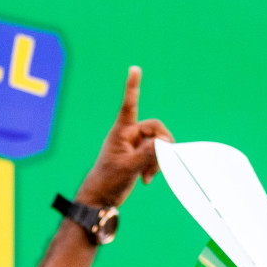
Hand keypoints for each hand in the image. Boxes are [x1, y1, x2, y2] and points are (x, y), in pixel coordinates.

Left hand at [75, 66, 173, 207]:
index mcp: (121, 132)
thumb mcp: (129, 167)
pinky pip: (156, 156)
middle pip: (156, 129)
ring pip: (158, 145)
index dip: (133, 87)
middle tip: (164, 160)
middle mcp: (129, 135)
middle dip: (161, 146)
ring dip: (158, 161)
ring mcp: (134, 146)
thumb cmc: (109, 180)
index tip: (134, 69)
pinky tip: (147, 180)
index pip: (129, 105)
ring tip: (148, 176)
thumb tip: (165, 142)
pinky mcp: (139, 157)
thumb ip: (148, 153)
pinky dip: (155, 167)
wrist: (102, 198)